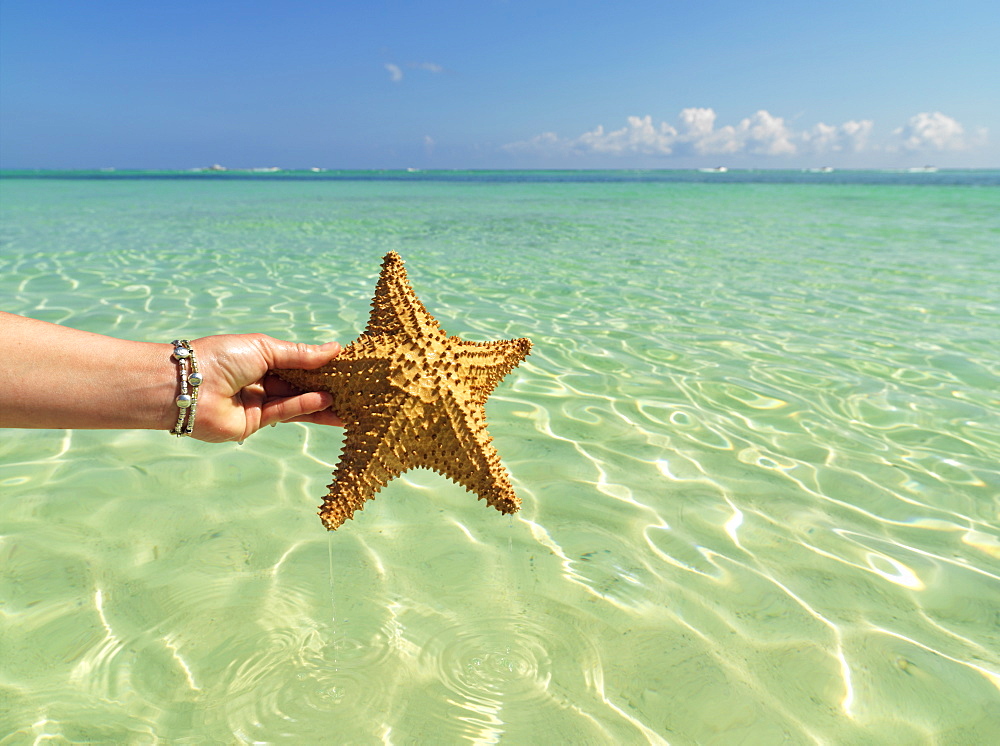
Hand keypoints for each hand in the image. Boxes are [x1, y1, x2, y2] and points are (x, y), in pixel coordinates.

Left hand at [188, 334, 342, 442]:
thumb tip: (335, 349)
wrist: (186, 386)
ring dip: (321, 401)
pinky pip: (284, 413)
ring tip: (349, 399)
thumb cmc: (220, 357)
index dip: (319, 364)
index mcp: (258, 358)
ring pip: (296, 402)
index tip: (345, 364)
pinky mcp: (254, 424)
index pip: (296, 362)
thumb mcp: (265, 348)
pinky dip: (305, 407)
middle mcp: (259, 381)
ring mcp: (257, 403)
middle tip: (355, 386)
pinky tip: (325, 400)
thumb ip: (300, 354)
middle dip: (325, 385)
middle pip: (299, 384)